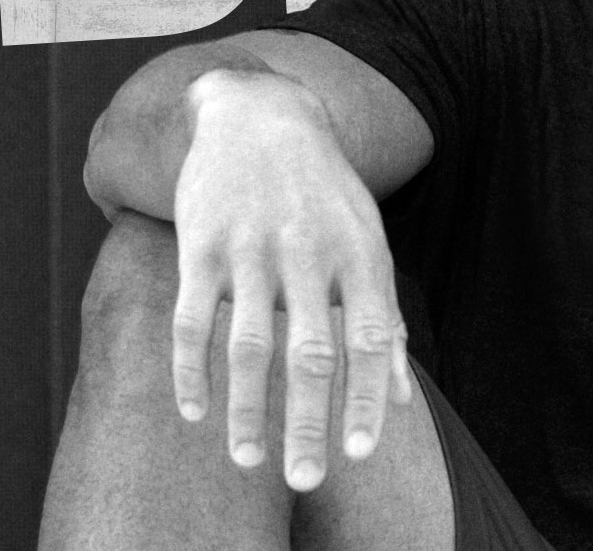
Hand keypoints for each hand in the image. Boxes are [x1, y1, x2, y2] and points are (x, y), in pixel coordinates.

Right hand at [170, 70, 409, 491]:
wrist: (260, 113)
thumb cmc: (324, 193)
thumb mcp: (368, 240)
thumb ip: (385, 318)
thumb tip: (402, 398)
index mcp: (360, 255)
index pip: (372, 338)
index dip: (368, 398)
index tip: (359, 454)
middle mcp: (310, 254)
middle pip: (312, 352)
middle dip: (309, 421)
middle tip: (306, 479)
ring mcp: (253, 249)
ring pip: (248, 344)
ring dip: (247, 409)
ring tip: (247, 461)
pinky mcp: (201, 244)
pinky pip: (191, 319)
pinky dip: (191, 370)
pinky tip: (196, 412)